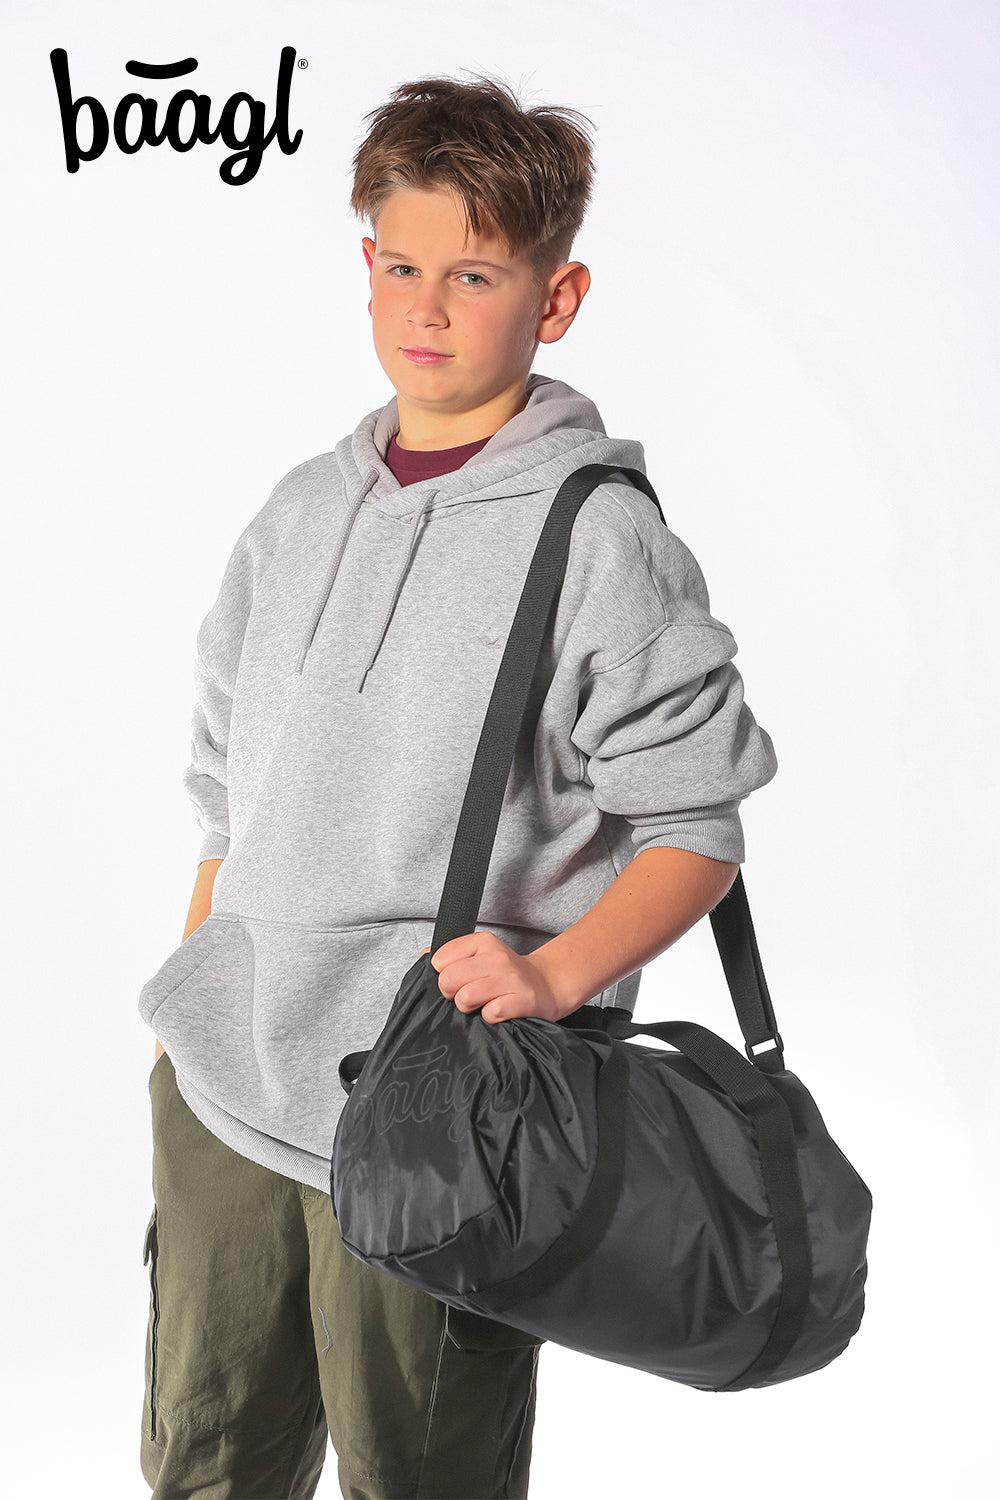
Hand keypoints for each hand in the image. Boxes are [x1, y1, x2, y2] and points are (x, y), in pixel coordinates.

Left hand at [418, 932, 571, 1025]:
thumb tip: (423, 957)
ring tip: (481, 1004)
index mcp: (483, 942)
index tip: (458, 979)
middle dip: (452, 994)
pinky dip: (489, 1018)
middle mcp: (496, 957)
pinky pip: (490, 1014)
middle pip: (449, 980)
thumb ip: (450, 955)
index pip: (440, 960)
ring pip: (465, 997)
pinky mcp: (522, 1001)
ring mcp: (510, 979)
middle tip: (467, 995)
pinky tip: (497, 1011)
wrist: (546, 985)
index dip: (443, 975)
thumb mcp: (480, 955)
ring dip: (469, 1007)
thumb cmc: (506, 974)